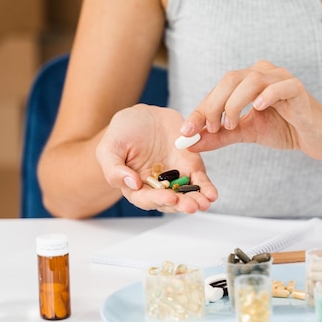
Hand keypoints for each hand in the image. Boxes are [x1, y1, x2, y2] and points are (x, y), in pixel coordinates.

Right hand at [96, 104, 217, 212]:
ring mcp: (175, 178)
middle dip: (181, 204)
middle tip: (191, 205)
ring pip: (186, 194)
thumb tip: (133, 183)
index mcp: (135, 186)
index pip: (146, 199)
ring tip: (205, 202)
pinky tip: (212, 195)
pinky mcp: (190, 167)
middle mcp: (157, 186)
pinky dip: (206, 188)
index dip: (157, 200)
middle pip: (170, 201)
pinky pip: (199, 180)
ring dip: (196, 200)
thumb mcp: (110, 147)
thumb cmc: (123, 132)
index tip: (169, 197)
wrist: (145, 115)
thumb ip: (114, 169)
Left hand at [180, 60, 321, 160]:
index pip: (218, 89)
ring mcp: (282, 79)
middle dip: (213, 104)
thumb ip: (219, 136)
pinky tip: (257, 109)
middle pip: (231, 79)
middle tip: (208, 128)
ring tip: (231, 124)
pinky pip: (282, 86)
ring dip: (235, 103)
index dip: (200, 109)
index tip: (187, 131)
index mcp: (249, 81)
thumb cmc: (285, 129)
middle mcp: (264, 73)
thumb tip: (189, 143)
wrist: (318, 138)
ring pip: (252, 79)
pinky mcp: (299, 90)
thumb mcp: (246, 133)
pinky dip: (268, 95)